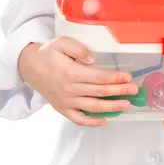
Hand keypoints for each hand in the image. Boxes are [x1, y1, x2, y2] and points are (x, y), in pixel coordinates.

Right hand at [18, 36, 137, 126]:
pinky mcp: (62, 109)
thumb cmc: (48, 53)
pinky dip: (92, 122)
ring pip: (93, 107)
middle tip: (134, 91)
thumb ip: (79, 49)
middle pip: (99, 92)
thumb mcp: (62, 42)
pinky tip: (105, 120)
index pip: (98, 77)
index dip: (115, 78)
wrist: (29, 67)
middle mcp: (69, 89)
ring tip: (125, 105)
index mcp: (71, 72)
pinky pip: (78, 119)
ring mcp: (66, 101)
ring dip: (111, 107)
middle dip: (119, 91)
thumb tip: (92, 59)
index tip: (128, 78)